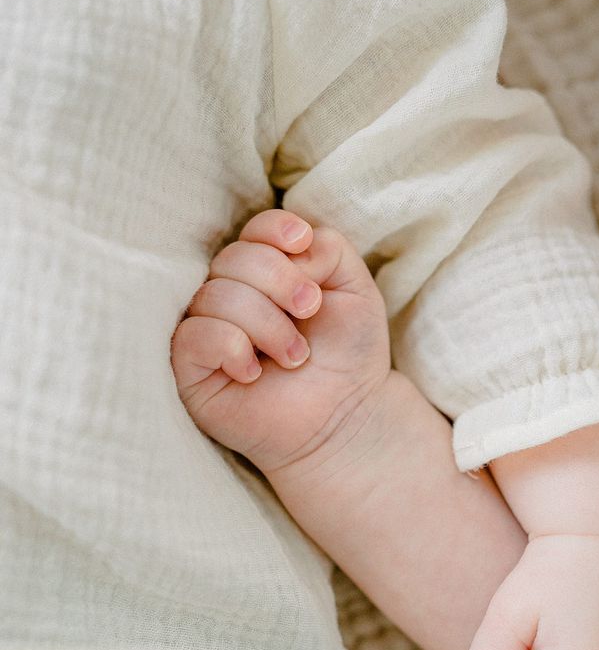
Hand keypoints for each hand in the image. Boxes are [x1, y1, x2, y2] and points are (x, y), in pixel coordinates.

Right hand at [171, 210, 389, 474]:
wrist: (345, 418)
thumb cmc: (347, 356)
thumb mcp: (356, 289)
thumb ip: (330, 248)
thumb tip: (293, 241)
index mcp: (264, 273)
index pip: (254, 231)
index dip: (276, 231)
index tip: (304, 247)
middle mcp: (229, 295)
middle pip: (233, 258)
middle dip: (281, 282)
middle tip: (310, 313)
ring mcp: (206, 331)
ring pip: (216, 296)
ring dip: (267, 325)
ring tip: (295, 356)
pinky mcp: (190, 370)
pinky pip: (194, 336)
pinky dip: (231, 347)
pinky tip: (254, 372)